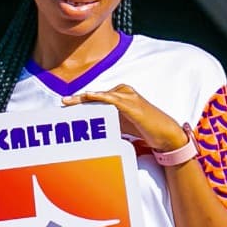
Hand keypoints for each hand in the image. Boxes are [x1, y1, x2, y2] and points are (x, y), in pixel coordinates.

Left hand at [69, 85, 188, 157]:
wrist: (164, 134)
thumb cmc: (143, 129)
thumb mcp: (121, 125)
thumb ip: (107, 123)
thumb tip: (91, 130)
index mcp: (120, 96)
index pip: (96, 98)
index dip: (80, 102)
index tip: (65, 107)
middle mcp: (123, 92)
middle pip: (95, 96)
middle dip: (78, 100)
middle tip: (62, 103)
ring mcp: (127, 96)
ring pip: (100, 96)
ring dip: (83, 99)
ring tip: (69, 102)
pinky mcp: (131, 103)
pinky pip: (111, 98)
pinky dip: (99, 97)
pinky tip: (87, 96)